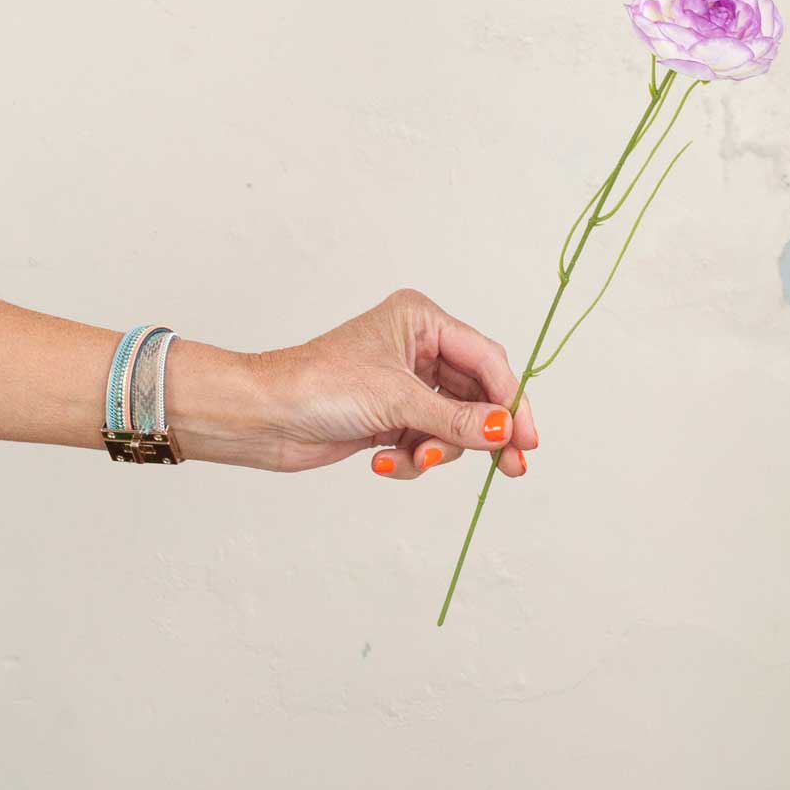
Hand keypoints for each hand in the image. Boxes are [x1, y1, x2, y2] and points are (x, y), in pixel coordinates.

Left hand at [243, 289, 537, 476]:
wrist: (262, 417)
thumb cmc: (318, 386)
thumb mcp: (398, 401)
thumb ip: (458, 419)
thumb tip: (506, 431)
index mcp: (422, 321)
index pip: (486, 359)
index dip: (511, 399)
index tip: (527, 439)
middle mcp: (418, 348)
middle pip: (475, 395)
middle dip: (481, 433)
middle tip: (511, 468)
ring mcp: (404, 383)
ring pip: (451, 425)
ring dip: (436, 449)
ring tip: (412, 458)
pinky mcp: (390, 415)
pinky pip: (424, 441)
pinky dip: (410, 457)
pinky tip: (382, 461)